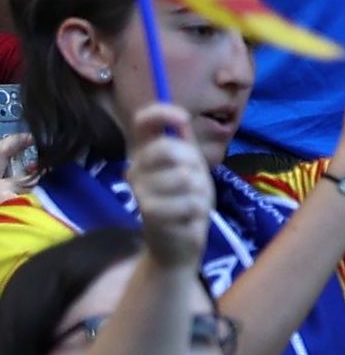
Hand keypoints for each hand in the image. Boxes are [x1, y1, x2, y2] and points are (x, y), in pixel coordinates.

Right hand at [121, 103, 204, 269]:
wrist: (177, 242)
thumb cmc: (185, 199)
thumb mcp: (190, 166)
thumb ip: (184, 142)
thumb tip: (179, 116)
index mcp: (145, 155)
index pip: (143, 122)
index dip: (161, 112)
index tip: (181, 117)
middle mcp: (135, 169)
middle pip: (167, 148)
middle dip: (193, 164)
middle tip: (193, 182)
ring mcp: (140, 191)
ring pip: (185, 176)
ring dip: (199, 192)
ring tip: (191, 202)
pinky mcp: (148, 213)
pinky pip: (189, 202)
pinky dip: (197, 210)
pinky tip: (187, 218)